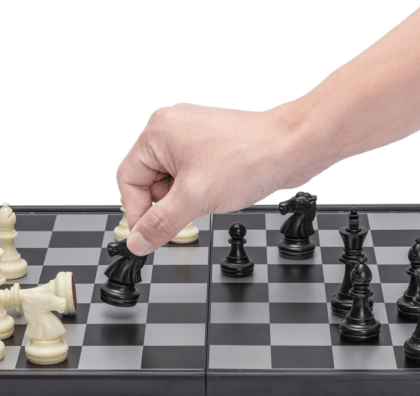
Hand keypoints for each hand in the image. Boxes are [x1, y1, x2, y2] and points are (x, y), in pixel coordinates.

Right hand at [117, 104, 295, 254]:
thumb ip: (160, 224)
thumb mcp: (194, 198)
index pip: (128, 179)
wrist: (292, 148)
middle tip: (187, 212)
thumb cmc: (249, 158)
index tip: (148, 235)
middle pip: (147, 181)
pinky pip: (188, 177)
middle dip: (166, 204)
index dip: (137, 212)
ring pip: (169, 182)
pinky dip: (196, 191)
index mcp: (158, 132)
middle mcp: (171, 129)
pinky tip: (216, 190)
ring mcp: (191, 137)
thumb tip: (137, 242)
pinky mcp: (209, 147)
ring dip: (183, 199)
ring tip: (208, 196)